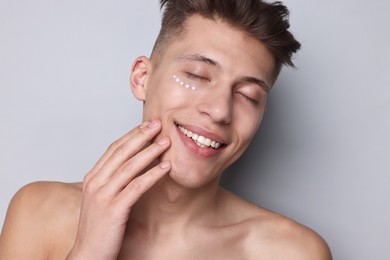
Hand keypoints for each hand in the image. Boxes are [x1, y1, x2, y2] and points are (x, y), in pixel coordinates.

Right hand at [66, 120, 170, 259]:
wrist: (88, 254)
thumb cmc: (98, 227)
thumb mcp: (102, 198)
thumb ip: (112, 181)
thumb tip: (132, 165)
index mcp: (92, 178)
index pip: (114, 149)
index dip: (131, 135)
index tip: (146, 125)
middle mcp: (96, 183)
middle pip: (122, 152)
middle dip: (142, 136)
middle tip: (158, 124)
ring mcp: (103, 195)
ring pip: (130, 166)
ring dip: (150, 152)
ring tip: (166, 142)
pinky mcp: (114, 209)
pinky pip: (137, 187)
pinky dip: (152, 175)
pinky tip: (165, 167)